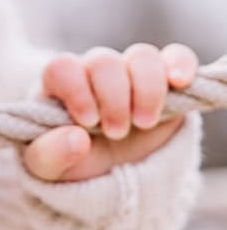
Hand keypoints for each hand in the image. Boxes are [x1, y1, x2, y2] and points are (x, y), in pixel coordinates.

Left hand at [23, 43, 198, 181]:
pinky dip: (180, 64)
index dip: (77, 92)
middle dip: (113, 100)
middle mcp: (94, 72)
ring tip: (143, 124)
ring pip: (141, 56)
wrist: (108, 173)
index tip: (88, 122)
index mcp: (59, 84)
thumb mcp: (49, 167)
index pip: (63, 68)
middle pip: (103, 61)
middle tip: (115, 133)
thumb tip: (77, 139)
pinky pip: (176, 56)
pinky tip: (178, 83)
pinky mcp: (165, 82)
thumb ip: (50, 155)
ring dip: (146, 90)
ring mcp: (130, 73)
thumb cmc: (71, 160)